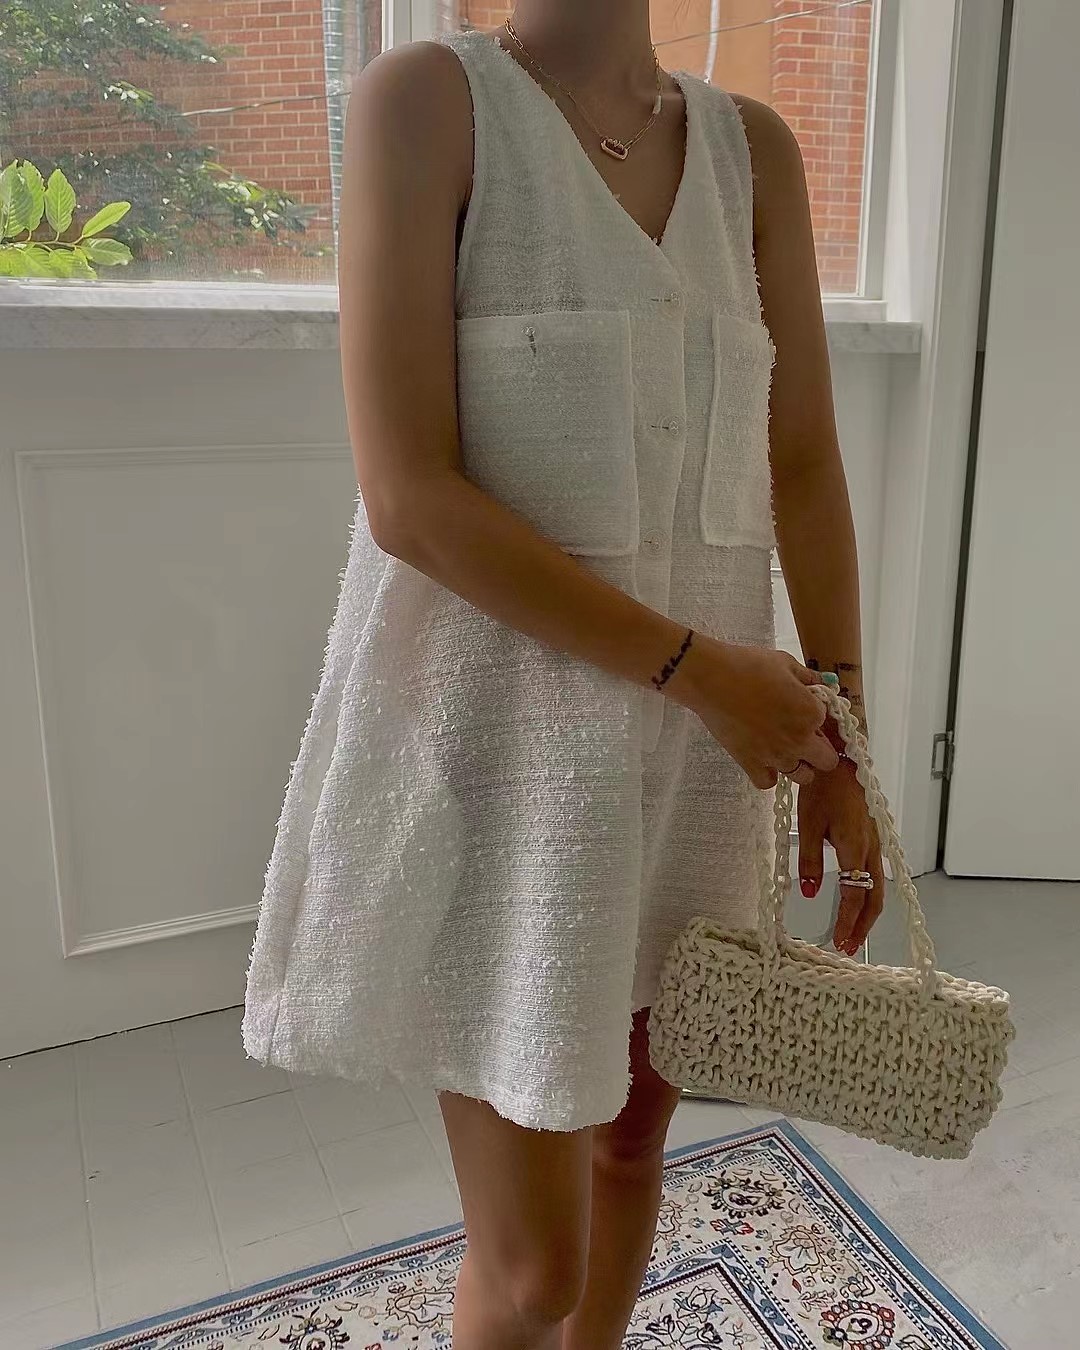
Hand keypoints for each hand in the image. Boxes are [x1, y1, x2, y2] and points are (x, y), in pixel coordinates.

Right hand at [669, 637, 838, 788]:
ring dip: (799, 764)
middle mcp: (799, 740)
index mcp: (812, 713)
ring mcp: (775, 755)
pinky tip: (763, 757)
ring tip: (784, 747)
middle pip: (827, 761)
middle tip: (804, 734)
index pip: (831, 725)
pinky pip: (768, 782)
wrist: (711, 678)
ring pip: (803, 776)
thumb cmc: (748, 665)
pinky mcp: (750, 763)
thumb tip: (821, 683)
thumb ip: (809, 677)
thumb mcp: (785, 663)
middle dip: (820, 748)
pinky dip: (768, 774)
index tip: (805, 709)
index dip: (819, 717)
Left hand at [797, 757, 884, 954]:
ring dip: (867, 911)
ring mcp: (875, 842)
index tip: (840, 941)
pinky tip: (858, 898)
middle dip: (864, 925)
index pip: (855, 894)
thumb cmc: (823, 788)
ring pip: (878, 885)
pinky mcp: (873, 836)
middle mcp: (871, 848)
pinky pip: (876, 871)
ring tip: (853, 929)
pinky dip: (869, 892)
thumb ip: (810, 860)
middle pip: (875, 897)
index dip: (849, 921)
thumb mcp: (808, 824)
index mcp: (855, 847)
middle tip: (849, 945)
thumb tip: (811, 893)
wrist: (842, 758)